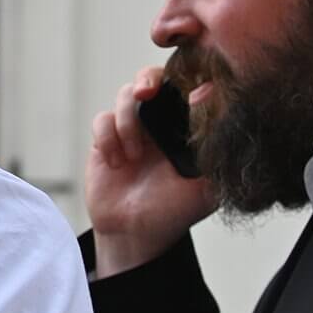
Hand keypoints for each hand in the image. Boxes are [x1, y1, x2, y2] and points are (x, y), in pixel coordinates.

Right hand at [85, 65, 216, 277]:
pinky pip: (101, 121)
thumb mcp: (205, 180)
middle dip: (147, 80)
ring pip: (124, 96)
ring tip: (134, 156)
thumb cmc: (175, 210)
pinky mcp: (105, 140)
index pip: (186, 87)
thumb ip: (211, 139)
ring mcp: (131, 130)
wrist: (137, 235)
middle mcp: (160, 123)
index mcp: (186, 127)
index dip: (183, 77)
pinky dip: (107, 139)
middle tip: (145, 93)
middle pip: (152, 79)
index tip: (184, 88)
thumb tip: (209, 93)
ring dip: (127, 122)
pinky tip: (116, 163)